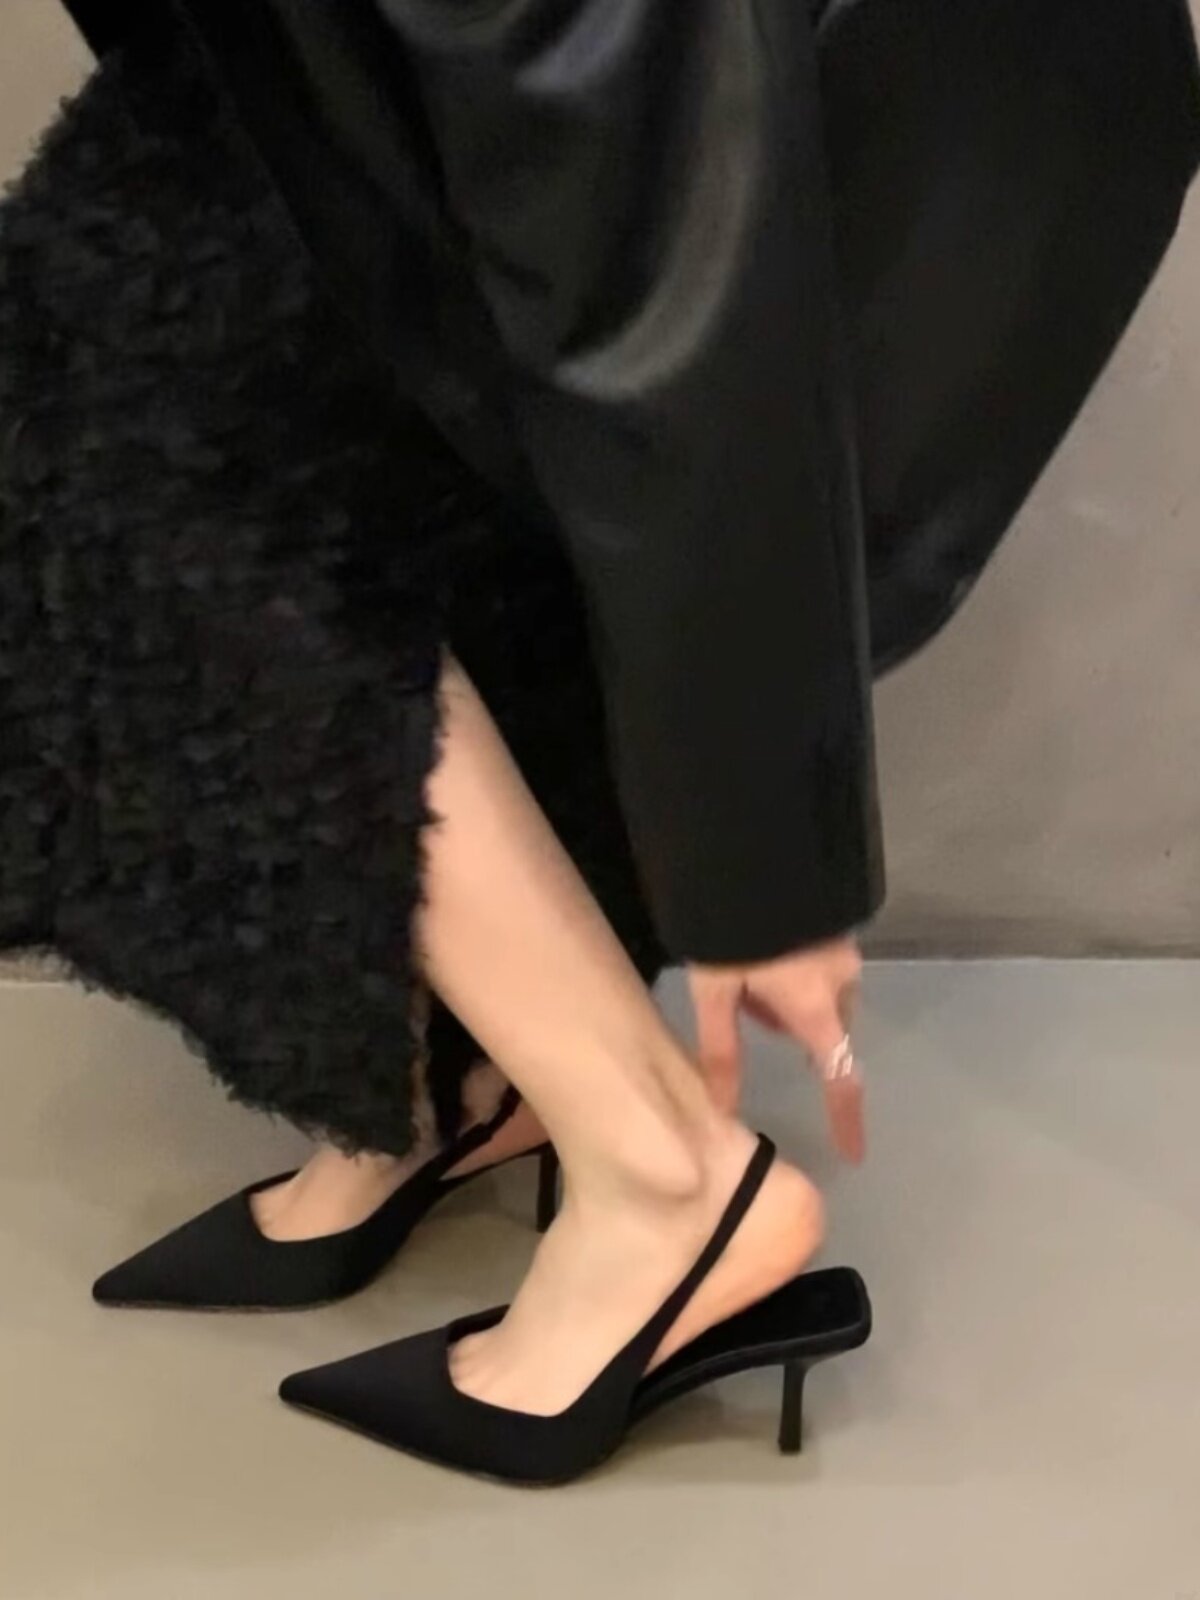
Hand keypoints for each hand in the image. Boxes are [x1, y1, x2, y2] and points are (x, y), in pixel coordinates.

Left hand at [688, 937, 864, 1160]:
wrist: (752, 852)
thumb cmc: (731, 929)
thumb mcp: (714, 992)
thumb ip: (720, 1052)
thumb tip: (723, 1109)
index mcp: (816, 1007)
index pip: (840, 1078)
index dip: (846, 1118)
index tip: (853, 1152)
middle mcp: (843, 983)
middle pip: (826, 1033)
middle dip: (791, 1032)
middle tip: (742, 1004)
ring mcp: (845, 952)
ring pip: (823, 1000)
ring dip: (790, 1001)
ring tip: (744, 969)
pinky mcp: (838, 928)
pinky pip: (824, 971)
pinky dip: (797, 977)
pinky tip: (765, 951)